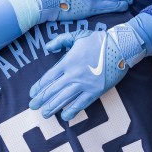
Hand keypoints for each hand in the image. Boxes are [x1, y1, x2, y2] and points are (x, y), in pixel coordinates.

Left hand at [29, 23, 144, 120]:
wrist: (119, 47)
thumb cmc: (98, 40)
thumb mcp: (77, 35)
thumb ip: (60, 40)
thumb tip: (47, 47)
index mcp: (68, 62)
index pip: (49, 77)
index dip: (39, 86)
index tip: (32, 93)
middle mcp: (73, 75)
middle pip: (53, 90)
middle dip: (41, 100)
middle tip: (33, 106)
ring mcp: (84, 84)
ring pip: (64, 99)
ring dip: (53, 107)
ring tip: (45, 114)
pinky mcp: (95, 91)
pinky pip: (81, 104)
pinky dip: (72, 111)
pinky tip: (65, 116)